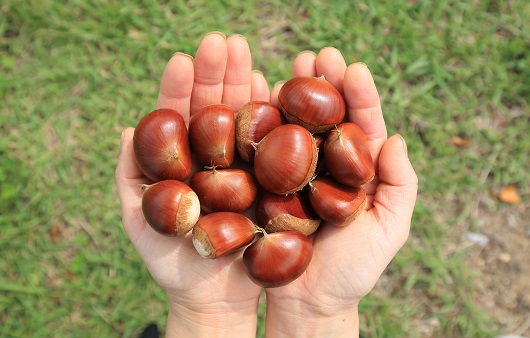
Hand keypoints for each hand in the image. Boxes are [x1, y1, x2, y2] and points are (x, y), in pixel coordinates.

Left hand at [115, 32, 269, 336]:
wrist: (214, 298)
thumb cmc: (171, 264)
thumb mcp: (140, 221)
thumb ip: (130, 177)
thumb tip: (127, 128)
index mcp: (180, 161)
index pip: (178, 116)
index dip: (179, 88)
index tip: (182, 60)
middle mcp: (212, 157)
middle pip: (212, 108)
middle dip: (215, 73)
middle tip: (220, 41)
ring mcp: (241, 166)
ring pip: (240, 118)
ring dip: (242, 82)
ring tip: (242, 51)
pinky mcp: (268, 181)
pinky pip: (269, 145)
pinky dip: (268, 115)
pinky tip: (268, 86)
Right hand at [264, 48, 417, 336]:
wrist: (307, 303)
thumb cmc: (353, 271)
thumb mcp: (390, 230)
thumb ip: (399, 186)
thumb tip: (395, 138)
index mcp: (357, 171)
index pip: (361, 125)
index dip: (359, 95)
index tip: (352, 68)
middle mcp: (325, 166)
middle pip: (326, 117)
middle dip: (323, 84)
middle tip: (317, 55)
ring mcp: (293, 174)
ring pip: (294, 127)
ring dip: (291, 95)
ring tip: (289, 69)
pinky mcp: (264, 187)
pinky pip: (264, 152)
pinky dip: (263, 124)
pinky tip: (259, 99)